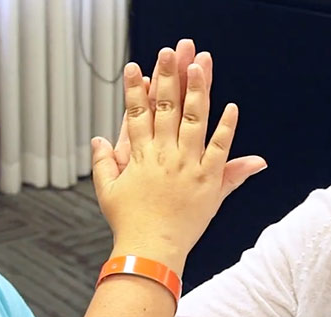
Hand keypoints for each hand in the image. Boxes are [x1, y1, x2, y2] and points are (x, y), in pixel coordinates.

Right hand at [91, 48, 265, 269]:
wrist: (150, 251)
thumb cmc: (129, 224)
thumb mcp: (108, 191)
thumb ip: (103, 163)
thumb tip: (98, 140)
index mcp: (139, 157)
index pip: (136, 114)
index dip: (135, 89)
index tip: (135, 67)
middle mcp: (164, 156)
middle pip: (167, 108)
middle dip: (168, 76)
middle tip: (170, 51)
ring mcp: (188, 167)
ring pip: (195, 120)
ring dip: (198, 91)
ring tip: (200, 65)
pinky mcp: (208, 182)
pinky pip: (219, 150)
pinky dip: (226, 128)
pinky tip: (231, 107)